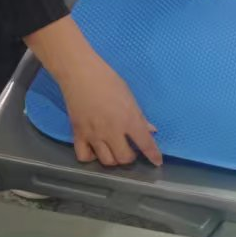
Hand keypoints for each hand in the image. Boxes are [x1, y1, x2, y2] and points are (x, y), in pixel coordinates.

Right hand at [58, 53, 162, 167]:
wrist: (80, 74)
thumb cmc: (108, 81)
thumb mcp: (129, 97)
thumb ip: (140, 117)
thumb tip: (150, 131)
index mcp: (129, 120)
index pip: (145, 144)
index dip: (153, 155)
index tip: (157, 162)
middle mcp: (112, 131)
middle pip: (124, 158)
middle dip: (130, 157)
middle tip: (130, 149)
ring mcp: (94, 135)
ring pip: (106, 161)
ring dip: (113, 159)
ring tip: (113, 150)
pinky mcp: (78, 134)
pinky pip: (84, 156)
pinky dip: (91, 156)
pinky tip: (95, 149)